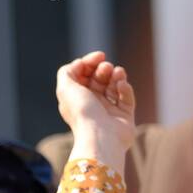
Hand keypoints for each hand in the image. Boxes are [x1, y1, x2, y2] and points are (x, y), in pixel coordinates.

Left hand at [57, 52, 135, 170]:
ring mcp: (109, 111)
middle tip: (106, 68)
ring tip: (118, 74)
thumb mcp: (66, 88)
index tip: (99, 56)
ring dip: (117, 75)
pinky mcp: (124, 116)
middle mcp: (92, 104)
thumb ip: (67, 72)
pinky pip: (126, 97)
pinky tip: (122, 86)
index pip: (84, 75)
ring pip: (115, 85)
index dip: (90, 62)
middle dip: (104, 68)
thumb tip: (80, 64)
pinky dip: (125, 89)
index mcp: (77, 98)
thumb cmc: (83, 112)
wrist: (101, 136)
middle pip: (100, 78)